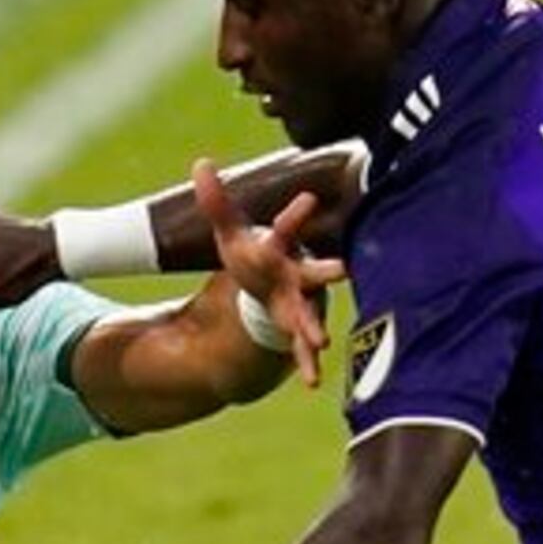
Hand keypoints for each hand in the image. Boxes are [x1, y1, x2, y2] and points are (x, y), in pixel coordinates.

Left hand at [194, 160, 344, 387]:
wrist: (267, 287)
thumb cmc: (253, 255)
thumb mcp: (230, 231)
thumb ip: (215, 201)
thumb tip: (200, 162)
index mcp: (280, 248)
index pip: (287, 228)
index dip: (296, 214)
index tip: (309, 198)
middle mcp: (298, 274)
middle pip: (315, 271)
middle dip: (328, 271)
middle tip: (343, 269)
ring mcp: (301, 303)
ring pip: (312, 314)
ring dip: (315, 327)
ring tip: (321, 340)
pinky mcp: (297, 328)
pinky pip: (302, 348)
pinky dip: (307, 363)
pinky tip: (312, 381)